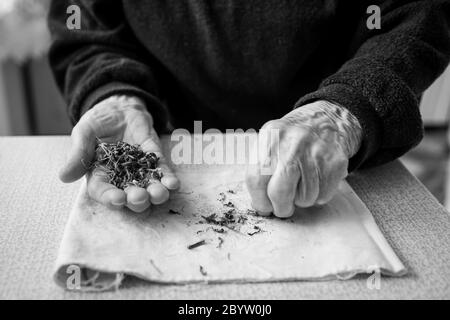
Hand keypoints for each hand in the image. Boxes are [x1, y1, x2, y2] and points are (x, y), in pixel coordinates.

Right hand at [60, 95, 178, 211]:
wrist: (119, 106)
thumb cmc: (98, 121)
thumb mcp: (84, 133)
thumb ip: (78, 154)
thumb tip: (63, 177)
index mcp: (100, 175)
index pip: (103, 192)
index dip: (110, 198)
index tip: (118, 199)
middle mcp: (121, 178)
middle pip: (129, 196)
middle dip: (136, 200)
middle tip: (140, 198)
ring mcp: (140, 170)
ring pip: (149, 187)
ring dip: (156, 193)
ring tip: (160, 194)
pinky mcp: (155, 159)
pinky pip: (163, 172)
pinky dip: (168, 179)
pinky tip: (173, 184)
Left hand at [246, 100, 361, 216]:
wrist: (325, 121)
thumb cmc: (290, 140)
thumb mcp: (269, 142)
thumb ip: (260, 170)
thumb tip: (260, 205)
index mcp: (270, 136)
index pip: (256, 178)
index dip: (259, 200)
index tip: (264, 207)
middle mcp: (293, 143)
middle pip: (279, 192)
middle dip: (280, 208)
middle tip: (282, 208)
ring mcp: (315, 153)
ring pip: (304, 198)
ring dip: (301, 200)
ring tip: (301, 184)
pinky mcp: (335, 163)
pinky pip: (322, 196)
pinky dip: (318, 195)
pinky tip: (316, 180)